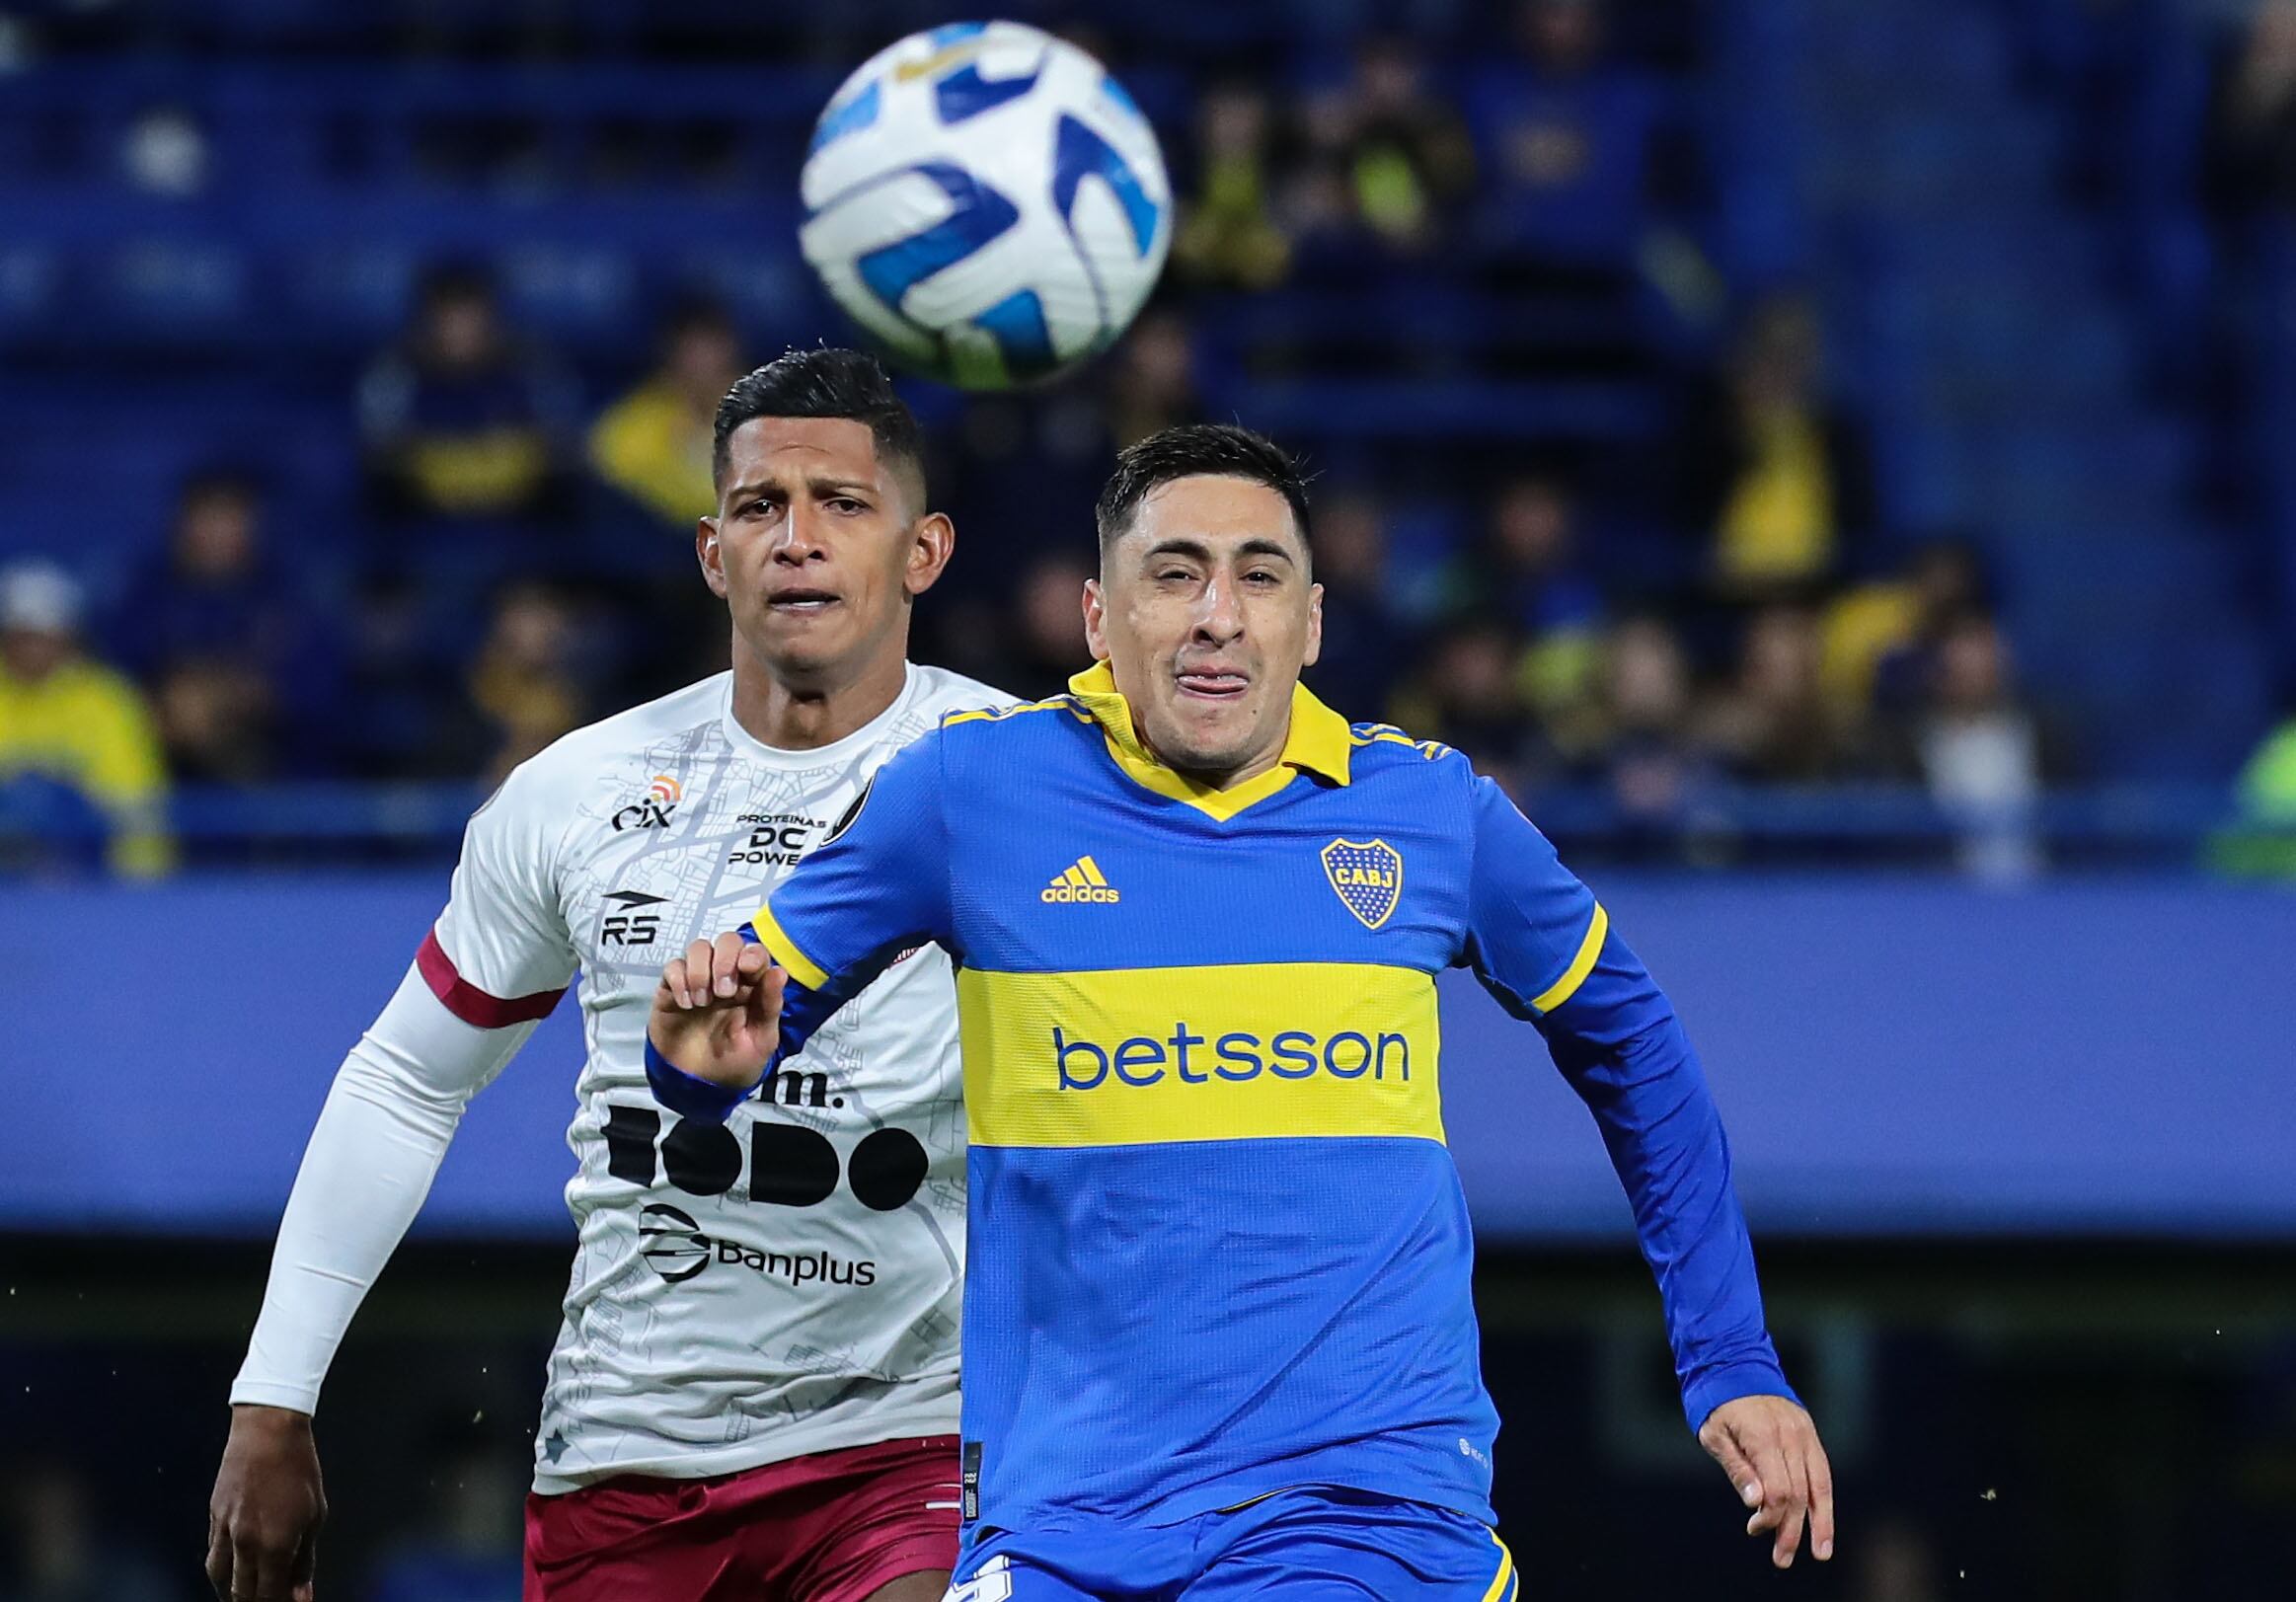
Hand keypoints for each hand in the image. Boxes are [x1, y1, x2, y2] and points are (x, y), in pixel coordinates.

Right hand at [207, 1404, 324, 1601]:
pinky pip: (212, 1555)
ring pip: (219, 1579)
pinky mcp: (212, 1518)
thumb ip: (304, 1560)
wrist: (267, 1431)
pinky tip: (234, 1570)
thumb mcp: (314, 1515)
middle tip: (271, 1597)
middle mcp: (244, 1543)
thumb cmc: (299, 1469)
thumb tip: (301, 1596)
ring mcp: (224, 1531)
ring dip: (233, 1591)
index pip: (268, 1596)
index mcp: (274, 1544)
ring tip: (247, 1594)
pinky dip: (222, 1569)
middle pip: (241, 1593)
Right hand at [650, 933, 785, 1088]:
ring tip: (704, 1001)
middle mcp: (726, 977)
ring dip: (701, 970)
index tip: (748, 968)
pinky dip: (679, 981)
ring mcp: (699, 981)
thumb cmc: (735, 1062)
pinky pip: (673, 967)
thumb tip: (779, 972)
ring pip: (698, 948)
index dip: (752, 953)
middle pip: (727, 941)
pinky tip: (686, 1004)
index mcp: (752, 986)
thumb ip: (770, 1006)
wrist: (700, 1086)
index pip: (754, 952)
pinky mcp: (673, 991)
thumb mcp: (762, 1040)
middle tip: (724, 992)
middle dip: (725, 960)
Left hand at [1698, 1393, 1833, 1568]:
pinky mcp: (1809, 1433)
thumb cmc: (1717, 1406)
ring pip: (1819, 1485)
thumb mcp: (1714, 1435)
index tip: (1753, 1529)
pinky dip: (1823, 1500)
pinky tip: (1823, 1523)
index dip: (1770, 1516)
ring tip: (1820, 1553)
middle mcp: (1790, 1436)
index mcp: (1764, 1436)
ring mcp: (1804, 1433)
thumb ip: (1737, 1469)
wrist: (1734, 1365)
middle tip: (1782, 1559)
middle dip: (1792, 1530)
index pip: (1779, 1490)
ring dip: (1820, 1522)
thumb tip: (1755, 1503)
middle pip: (1799, 1493)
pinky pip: (1822, 1471)